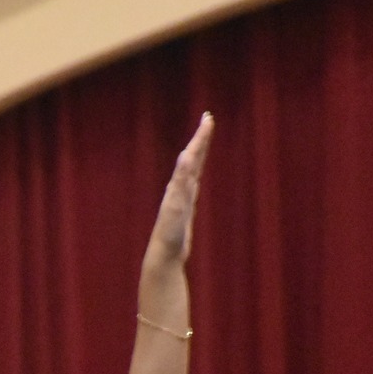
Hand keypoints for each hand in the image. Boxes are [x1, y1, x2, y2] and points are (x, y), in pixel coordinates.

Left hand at [144, 113, 214, 270]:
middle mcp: (178, 187)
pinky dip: (195, 174)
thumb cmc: (170, 232)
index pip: (192, 154)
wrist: (164, 255)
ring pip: (192, 169)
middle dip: (201, 139)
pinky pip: (192, 184)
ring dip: (198, 152)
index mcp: (178, 184)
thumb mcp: (177, 204)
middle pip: (192, 157)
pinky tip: (195, 174)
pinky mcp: (184, 208)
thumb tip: (185, 156)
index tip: (208, 118)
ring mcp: (181, 197)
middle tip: (208, 119)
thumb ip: (181, 180)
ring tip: (204, 139)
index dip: (201, 137)